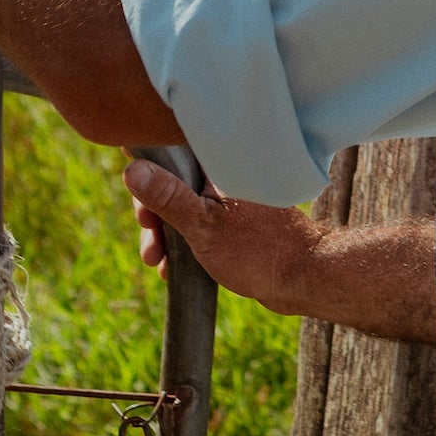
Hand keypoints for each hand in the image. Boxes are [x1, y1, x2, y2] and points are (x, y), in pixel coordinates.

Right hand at [123, 157, 318, 313]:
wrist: (302, 279)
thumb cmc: (258, 250)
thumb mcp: (203, 226)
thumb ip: (168, 198)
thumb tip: (132, 169)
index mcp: (221, 166)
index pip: (172, 156)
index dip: (149, 182)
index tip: (143, 215)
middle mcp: (225, 176)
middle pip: (172, 185)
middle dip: (154, 218)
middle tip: (150, 247)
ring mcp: (230, 199)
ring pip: (184, 208)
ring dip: (165, 235)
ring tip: (157, 263)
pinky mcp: (235, 220)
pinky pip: (199, 224)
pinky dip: (184, 242)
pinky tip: (173, 268)